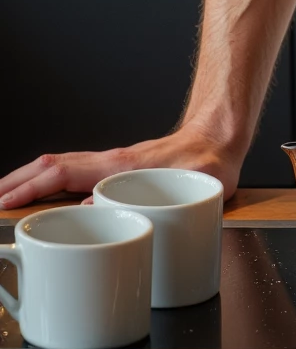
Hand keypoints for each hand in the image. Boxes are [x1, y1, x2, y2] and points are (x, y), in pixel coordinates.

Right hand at [0, 124, 241, 211]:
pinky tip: (45, 197)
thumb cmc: (209, 163)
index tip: (2, 202)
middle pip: (50, 164)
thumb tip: (91, 211)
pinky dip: (49, 181)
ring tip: (5, 199)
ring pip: (59, 165)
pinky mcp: (118, 170)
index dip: (29, 187)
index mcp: (120, 165)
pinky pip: (74, 171)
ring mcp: (112, 164)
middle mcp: (110, 162)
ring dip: (28, 179)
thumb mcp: (188, 187)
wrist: (222, 137)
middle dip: (16, 181)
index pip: (61, 171)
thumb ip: (146, 199)